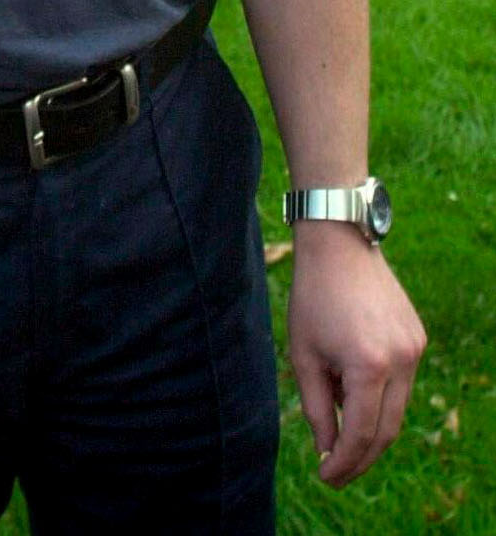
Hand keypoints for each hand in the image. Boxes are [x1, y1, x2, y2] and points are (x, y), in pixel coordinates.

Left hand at [287, 222, 425, 486]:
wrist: (339, 243)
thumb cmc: (314, 297)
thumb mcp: (304, 354)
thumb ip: (315, 406)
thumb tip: (328, 448)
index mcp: (369, 367)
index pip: (361, 434)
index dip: (343, 462)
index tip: (326, 476)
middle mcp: (401, 361)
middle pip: (386, 430)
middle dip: (360, 456)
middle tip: (335, 471)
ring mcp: (414, 349)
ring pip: (397, 409)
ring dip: (371, 428)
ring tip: (341, 434)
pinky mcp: (417, 338)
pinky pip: (401, 383)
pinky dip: (380, 398)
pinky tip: (354, 396)